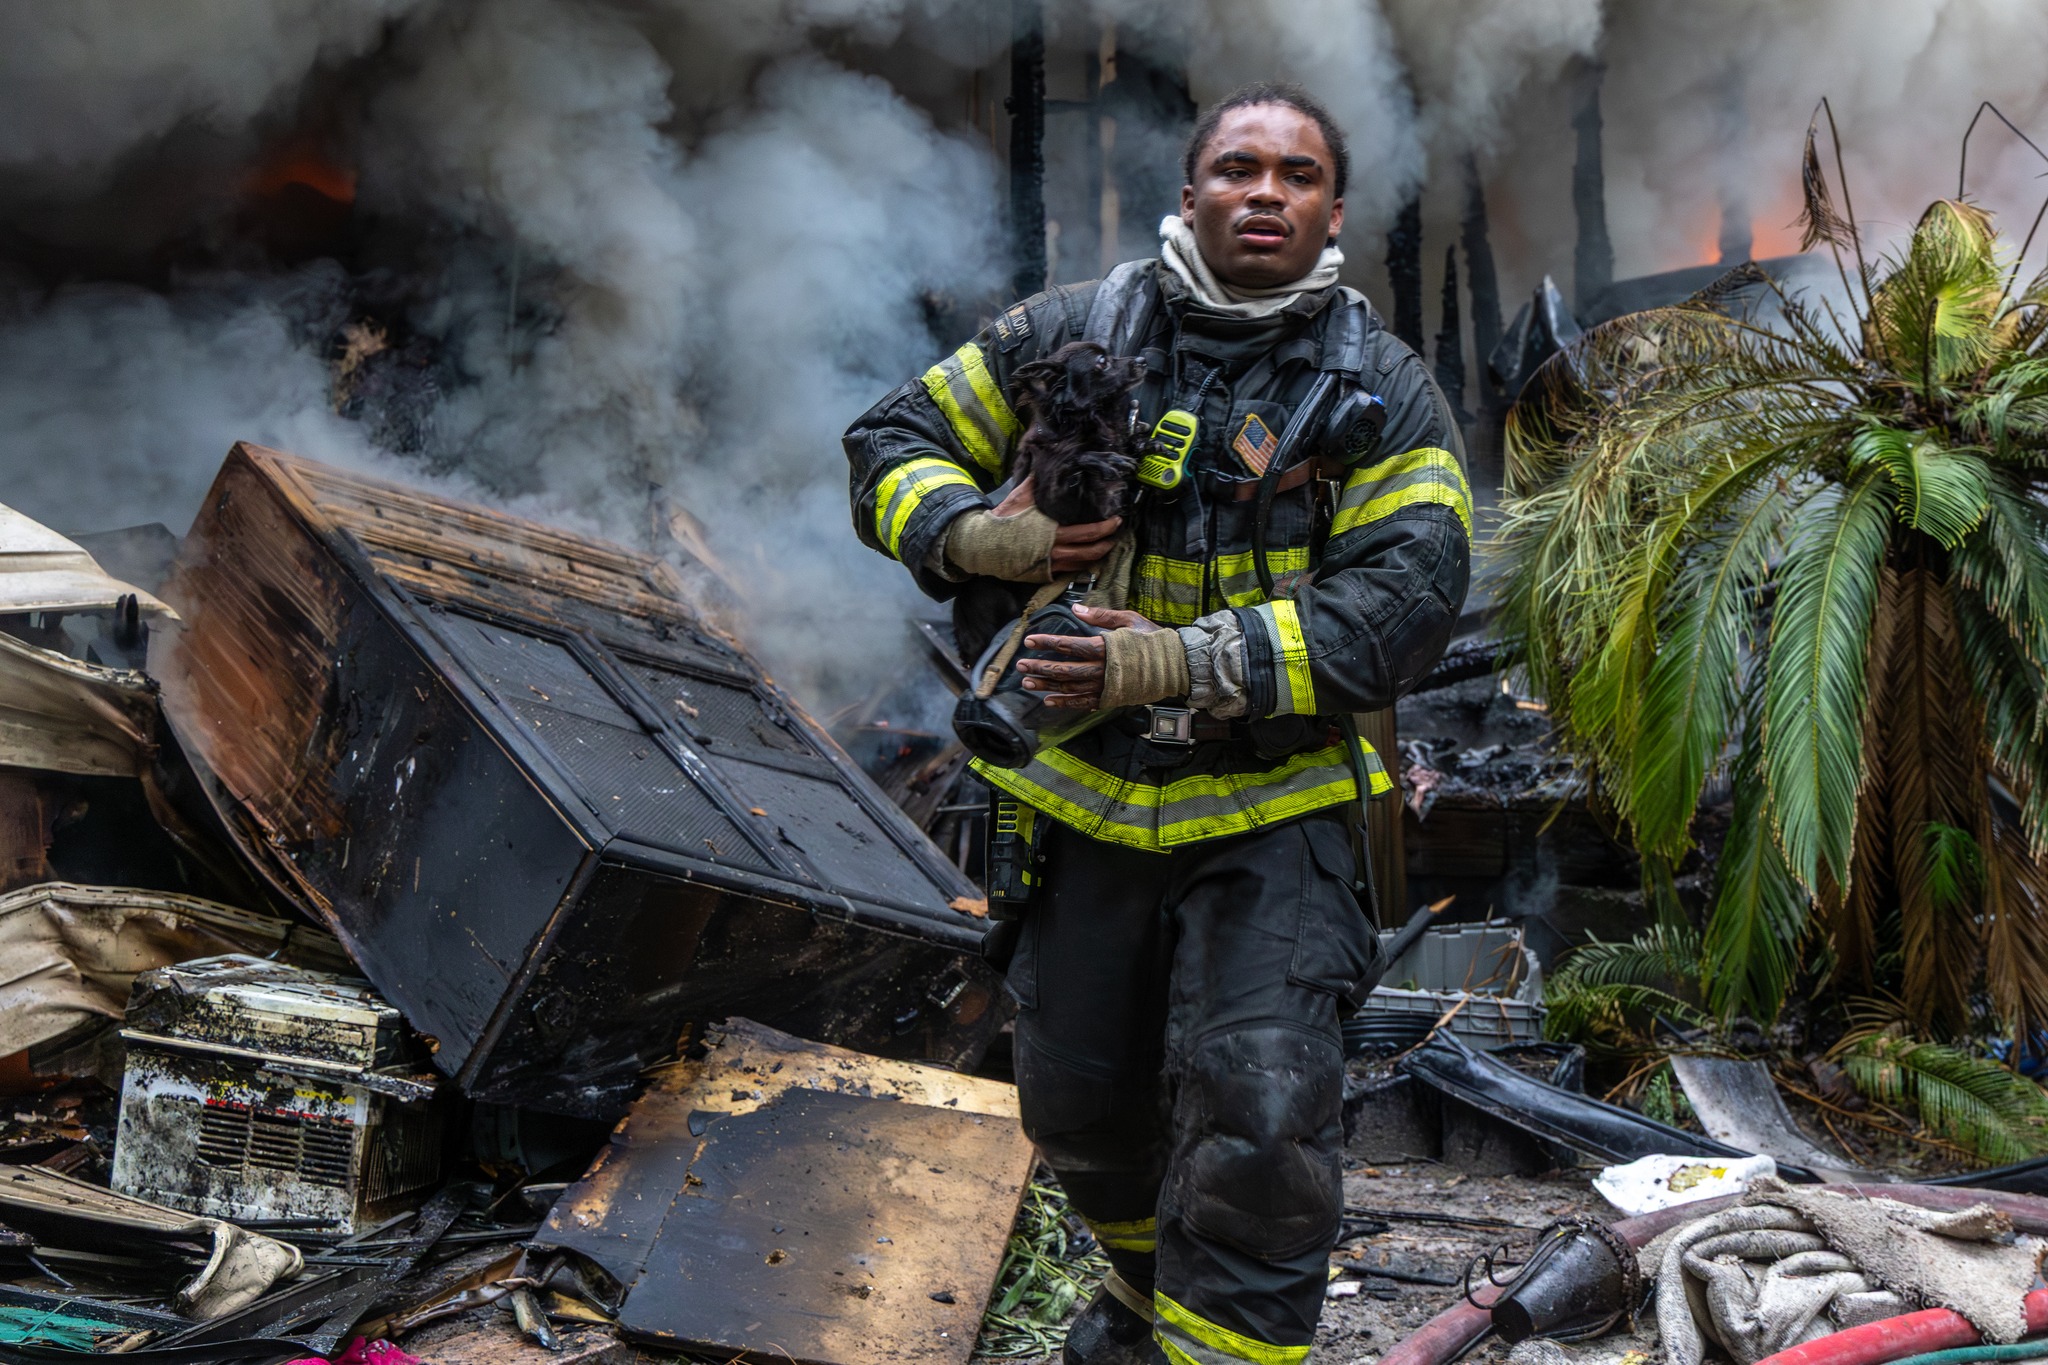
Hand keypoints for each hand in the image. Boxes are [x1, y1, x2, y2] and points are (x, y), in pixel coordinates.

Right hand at [994, 477, 1120, 573]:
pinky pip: (1069, 572)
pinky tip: (1088, 559)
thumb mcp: (1020, 496)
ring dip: (1098, 556)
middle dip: (1108, 542)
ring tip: (1106, 546)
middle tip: (1116, 534)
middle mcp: (1054, 551)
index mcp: (1052, 531)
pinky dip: (1082, 566)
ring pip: (1082, 564)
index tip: (1117, 520)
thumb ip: (1037, 482)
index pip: (1088, 532)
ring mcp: (1050, 565)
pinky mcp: (1043, 574)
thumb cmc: (1002, 519)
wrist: (982, 544)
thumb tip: (1047, 460)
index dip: (1106, 528)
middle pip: (1091, 551)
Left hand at [1016, 606, 1161, 709]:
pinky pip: (1083, 702)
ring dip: (1047, 685)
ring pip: (1070, 688)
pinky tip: (1049, 701)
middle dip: (1041, 666)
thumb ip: (1101, 615)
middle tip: (1020, 664)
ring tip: (1027, 682)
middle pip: (1065, 669)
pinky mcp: (1110, 698)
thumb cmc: (1152, 639)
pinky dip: (1065, 703)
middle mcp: (1103, 669)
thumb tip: (1076, 607)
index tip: (1029, 641)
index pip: (1070, 645)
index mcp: (1106, 647)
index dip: (1048, 643)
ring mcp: (1106, 686)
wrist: (1175, 665)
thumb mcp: (1128, 619)